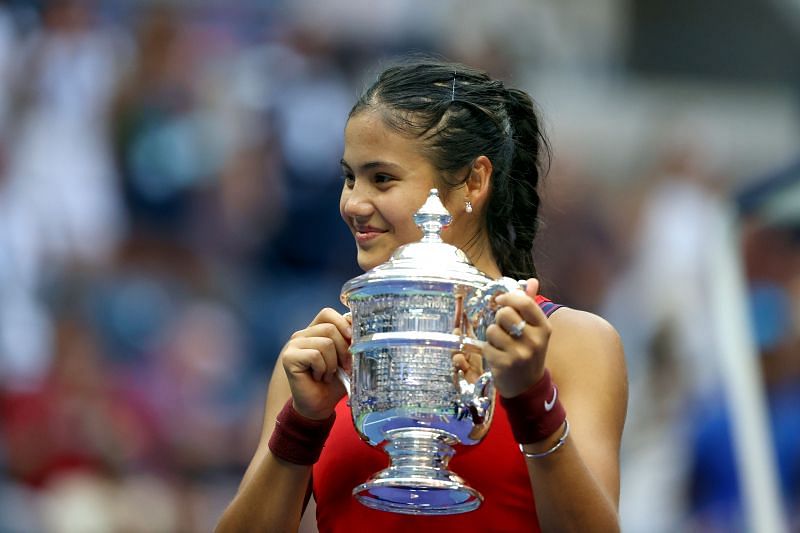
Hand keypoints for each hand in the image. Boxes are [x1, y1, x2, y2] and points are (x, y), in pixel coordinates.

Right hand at [280, 308, 351, 419]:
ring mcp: (294, 344)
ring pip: (325, 343)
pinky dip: (323, 369)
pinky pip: (315, 356)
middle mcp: (303, 334)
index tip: (353, 339)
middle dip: (343, 350)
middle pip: (330, 328)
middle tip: (344, 367)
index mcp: (316, 331)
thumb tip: (358, 327)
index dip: (343, 323)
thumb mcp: (348, 359)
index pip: (328, 314)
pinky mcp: (289, 357)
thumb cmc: (335, 382)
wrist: (319, 405)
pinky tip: (319, 377)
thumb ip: (351, 341)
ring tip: (328, 374)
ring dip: (333, 364)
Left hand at [484, 278, 551, 397]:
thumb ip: (531, 304)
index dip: (509, 297)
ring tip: (501, 344)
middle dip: (499, 318)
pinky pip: (487, 346)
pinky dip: (488, 349)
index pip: (525, 302)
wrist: (528, 386)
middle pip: (504, 313)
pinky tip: (498, 356)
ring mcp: (520, 353)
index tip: (500, 301)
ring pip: (493, 329)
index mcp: (543, 328)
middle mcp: (534, 340)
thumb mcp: (535, 330)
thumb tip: (532, 281)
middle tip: (504, 329)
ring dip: (492, 335)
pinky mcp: (505, 364)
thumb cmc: (529, 352)